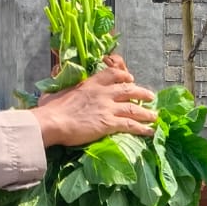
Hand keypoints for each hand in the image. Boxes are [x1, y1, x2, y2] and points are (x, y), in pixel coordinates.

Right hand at [32, 61, 154, 146]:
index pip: (112, 74)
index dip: (124, 76)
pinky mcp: (108, 123)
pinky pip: (130, 125)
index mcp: (91, 84)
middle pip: (128, 89)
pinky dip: (142, 128)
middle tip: (150, 96)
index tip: (130, 79)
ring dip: (146, 112)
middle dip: (142, 93)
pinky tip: (149, 131)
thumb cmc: (51, 109)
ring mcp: (107, 108)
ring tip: (154, 116)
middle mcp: (103, 93)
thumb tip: (60, 93)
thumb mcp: (60, 92)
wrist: (52, 121)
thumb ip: (68, 90)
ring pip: (133, 108)